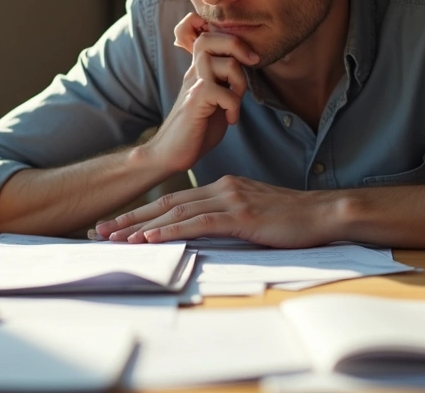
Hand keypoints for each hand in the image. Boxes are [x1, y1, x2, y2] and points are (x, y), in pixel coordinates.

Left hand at [92, 175, 339, 247]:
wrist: (324, 213)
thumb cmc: (294, 218)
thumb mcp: (255, 214)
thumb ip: (230, 217)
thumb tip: (208, 232)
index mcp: (223, 187)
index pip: (174, 199)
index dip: (143, 212)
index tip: (118, 225)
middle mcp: (222, 188)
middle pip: (166, 202)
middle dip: (130, 218)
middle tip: (100, 231)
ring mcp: (231, 199)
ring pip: (176, 211)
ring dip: (142, 226)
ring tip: (115, 238)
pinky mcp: (241, 214)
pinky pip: (199, 223)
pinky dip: (171, 230)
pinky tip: (151, 238)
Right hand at [140, 13, 259, 173]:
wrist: (171, 153)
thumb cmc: (196, 129)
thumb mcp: (217, 100)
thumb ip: (227, 83)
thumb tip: (249, 70)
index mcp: (198, 70)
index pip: (208, 34)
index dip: (229, 37)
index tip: (248, 57)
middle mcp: (193, 72)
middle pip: (212, 37)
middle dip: (238, 46)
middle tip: (251, 64)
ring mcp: (193, 84)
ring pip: (227, 64)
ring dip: (240, 83)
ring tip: (236, 102)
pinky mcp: (195, 101)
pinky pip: (225, 93)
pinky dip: (234, 107)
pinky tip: (230, 120)